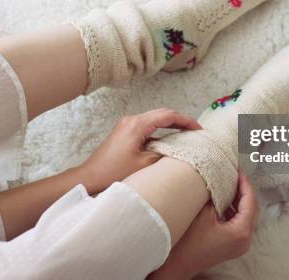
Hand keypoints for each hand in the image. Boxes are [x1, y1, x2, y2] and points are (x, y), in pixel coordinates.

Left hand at [80, 108, 201, 193]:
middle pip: (162, 113)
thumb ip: (163, 153)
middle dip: (181, 120)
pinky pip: (147, 125)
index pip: (168, 116)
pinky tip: (169, 139)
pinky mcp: (124, 131)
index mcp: (137, 125)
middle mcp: (131, 120)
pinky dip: (160, 129)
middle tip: (195, 130)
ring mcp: (127, 124)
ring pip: (155, 118)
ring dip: (171, 123)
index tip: (198, 129)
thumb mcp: (143, 164)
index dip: (186, 121)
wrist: (90, 176)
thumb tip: (178, 149)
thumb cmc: (113, 172)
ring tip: (186, 133)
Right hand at [149, 173, 259, 279]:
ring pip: (246, 216)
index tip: (238, 170)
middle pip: (251, 209)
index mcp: (241, 232)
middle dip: (243, 190)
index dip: (245, 184)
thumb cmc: (188, 242)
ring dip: (238, 200)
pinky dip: (233, 210)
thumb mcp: (203, 212)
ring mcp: (239, 245)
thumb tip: (220, 179)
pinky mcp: (232, 246)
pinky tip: (223, 199)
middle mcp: (245, 240)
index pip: (250, 201)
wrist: (177, 264)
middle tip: (234, 175)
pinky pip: (238, 223)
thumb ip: (216, 195)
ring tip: (229, 183)